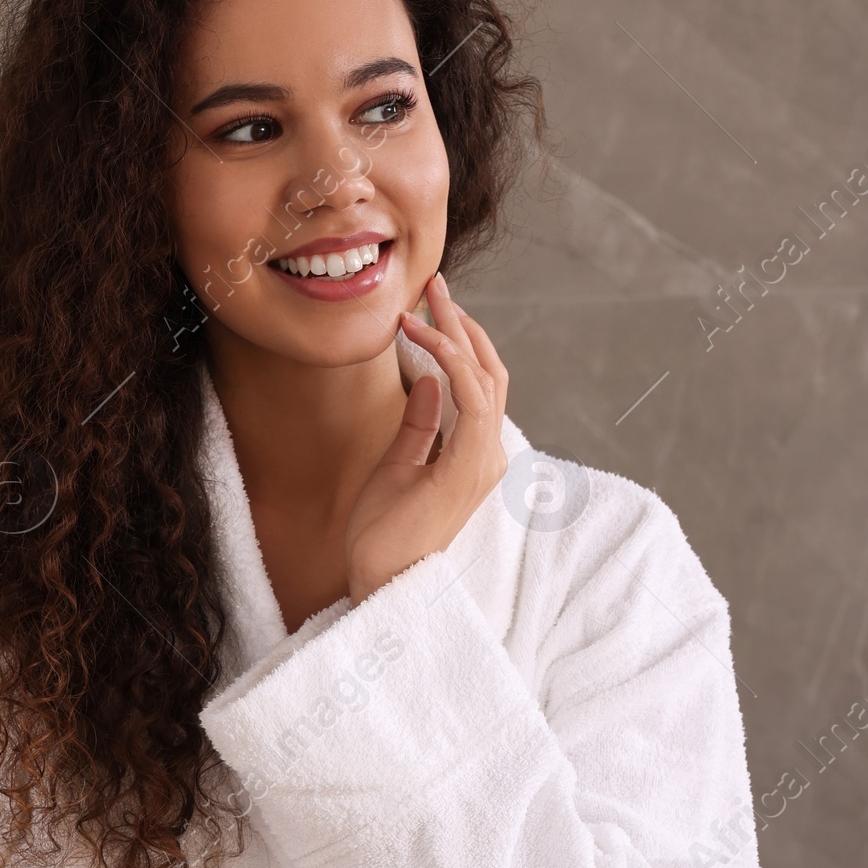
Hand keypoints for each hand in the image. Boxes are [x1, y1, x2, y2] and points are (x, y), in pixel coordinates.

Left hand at [343, 271, 509, 606]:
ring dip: (456, 333)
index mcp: (474, 455)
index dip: (460, 341)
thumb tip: (425, 381)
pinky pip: (470, 399)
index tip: (429, 308)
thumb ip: (419, 424)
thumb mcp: (398, 465)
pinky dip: (448, 361)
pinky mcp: (469, 468)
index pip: (479, 384)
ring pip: (485, 378)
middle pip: (489, 372)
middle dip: (463, 324)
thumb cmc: (384, 535)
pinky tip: (418, 337)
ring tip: (426, 301)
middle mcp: (489, 455)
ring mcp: (484, 462)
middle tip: (433, 286)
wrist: (378, 581)